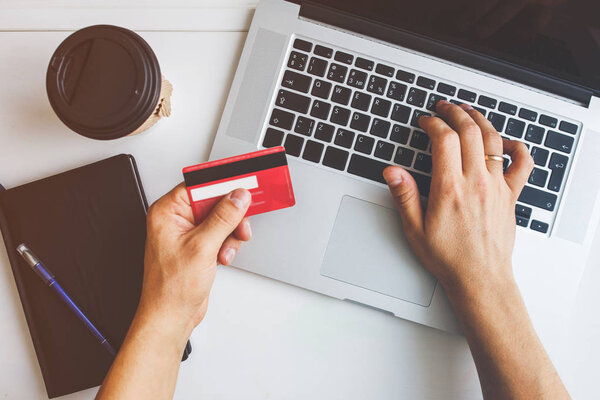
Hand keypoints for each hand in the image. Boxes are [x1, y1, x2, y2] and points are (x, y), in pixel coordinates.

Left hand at [136, 184, 251, 341]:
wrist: (171, 316)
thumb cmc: (170, 288)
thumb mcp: (202, 247)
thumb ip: (223, 218)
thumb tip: (238, 196)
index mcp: (167, 212)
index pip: (198, 186)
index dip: (222, 185)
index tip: (242, 184)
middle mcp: (175, 220)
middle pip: (213, 202)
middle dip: (230, 216)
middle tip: (241, 225)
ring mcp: (187, 234)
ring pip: (220, 219)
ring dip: (229, 234)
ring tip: (225, 250)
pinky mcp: (198, 246)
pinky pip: (219, 234)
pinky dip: (226, 244)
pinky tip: (222, 257)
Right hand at [383, 101, 533, 295]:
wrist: (480, 278)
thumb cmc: (449, 258)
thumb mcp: (415, 229)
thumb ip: (405, 196)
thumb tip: (393, 172)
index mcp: (450, 188)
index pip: (443, 139)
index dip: (433, 123)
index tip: (425, 121)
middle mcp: (476, 183)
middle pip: (469, 132)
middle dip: (455, 113)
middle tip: (444, 107)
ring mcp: (497, 187)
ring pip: (493, 140)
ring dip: (480, 120)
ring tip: (469, 112)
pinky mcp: (510, 196)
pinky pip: (522, 164)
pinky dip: (517, 147)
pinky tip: (508, 141)